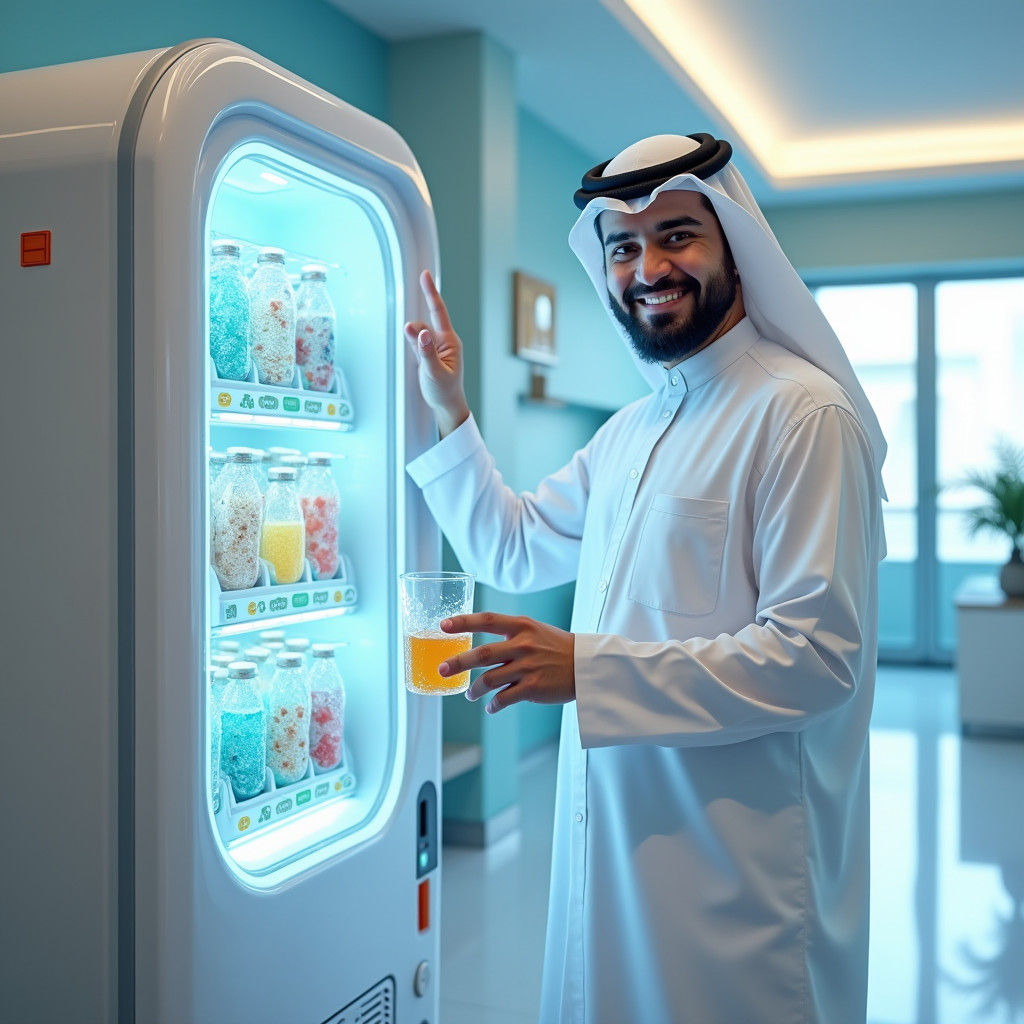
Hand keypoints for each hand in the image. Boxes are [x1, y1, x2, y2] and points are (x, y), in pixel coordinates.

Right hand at [403, 270, 469, 436]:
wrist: (446, 405)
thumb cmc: (445, 391)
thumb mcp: (435, 373)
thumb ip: (426, 352)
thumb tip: (420, 332)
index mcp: (450, 342)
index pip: (439, 312)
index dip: (430, 292)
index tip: (424, 275)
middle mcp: (443, 341)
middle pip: (424, 323)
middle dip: (415, 331)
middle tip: (416, 347)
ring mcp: (434, 346)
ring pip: (417, 333)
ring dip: (413, 342)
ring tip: (421, 364)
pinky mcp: (427, 353)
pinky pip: (415, 341)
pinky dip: (412, 344)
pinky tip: (415, 356)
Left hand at [437, 612, 575, 714]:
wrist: (586, 665)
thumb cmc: (555, 646)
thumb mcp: (534, 630)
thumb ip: (508, 634)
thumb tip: (478, 647)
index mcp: (522, 626)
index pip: (487, 619)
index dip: (463, 622)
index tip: (443, 625)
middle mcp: (523, 645)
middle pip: (482, 654)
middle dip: (458, 663)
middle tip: (442, 670)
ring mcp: (528, 667)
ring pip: (489, 680)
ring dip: (474, 690)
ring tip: (470, 694)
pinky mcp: (533, 688)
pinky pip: (504, 699)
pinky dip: (492, 705)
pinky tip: (490, 706)